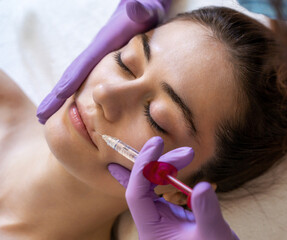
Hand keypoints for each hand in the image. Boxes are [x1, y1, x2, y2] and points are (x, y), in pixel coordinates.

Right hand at [36, 0, 171, 123]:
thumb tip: (136, 7)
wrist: (143, 7)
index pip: (84, 64)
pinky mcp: (106, 62)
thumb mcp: (147, 9)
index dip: (72, 80)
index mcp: (105, 43)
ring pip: (79, 79)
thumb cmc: (148, 9)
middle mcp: (98, 52)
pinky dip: (78, 94)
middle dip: (57, 96)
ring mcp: (100, 57)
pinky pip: (89, 80)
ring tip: (50, 116)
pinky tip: (75, 107)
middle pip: (73, 75)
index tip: (58, 97)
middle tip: (41, 116)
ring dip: (64, 98)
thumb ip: (142, 9)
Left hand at [108, 137, 238, 239]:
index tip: (157, 144)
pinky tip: (150, 162)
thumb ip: (206, 212)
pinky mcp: (170, 216)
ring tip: (186, 155)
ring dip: (166, 167)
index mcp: (152, 231)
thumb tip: (203, 186)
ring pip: (152, 187)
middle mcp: (151, 223)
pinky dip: (157, 175)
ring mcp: (160, 219)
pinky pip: (158, 192)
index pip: (136, 194)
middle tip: (188, 153)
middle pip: (145, 186)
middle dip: (163, 164)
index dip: (143, 167)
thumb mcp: (213, 236)